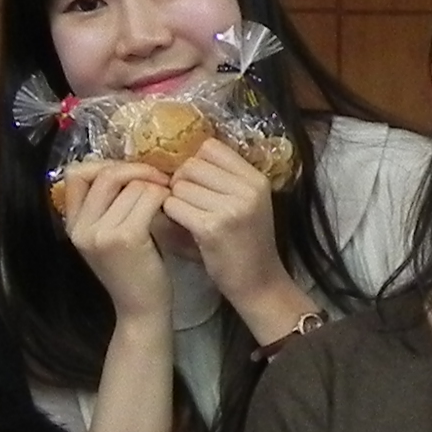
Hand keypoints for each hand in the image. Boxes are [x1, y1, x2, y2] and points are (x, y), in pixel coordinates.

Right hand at [57, 159, 176, 320]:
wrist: (141, 310)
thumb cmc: (132, 271)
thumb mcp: (107, 237)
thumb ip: (105, 207)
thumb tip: (125, 167)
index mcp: (73, 224)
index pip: (76, 173)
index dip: (104, 165)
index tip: (129, 176)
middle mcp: (81, 227)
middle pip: (105, 173)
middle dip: (136, 170)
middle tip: (158, 179)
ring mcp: (101, 233)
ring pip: (132, 185)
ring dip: (154, 185)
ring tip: (166, 196)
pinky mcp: (126, 238)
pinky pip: (148, 197)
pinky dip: (163, 196)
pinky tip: (170, 206)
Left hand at [159, 137, 294, 323]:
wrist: (259, 284)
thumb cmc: (248, 244)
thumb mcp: (249, 204)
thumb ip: (225, 180)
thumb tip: (185, 158)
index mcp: (256, 179)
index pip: (211, 147)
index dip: (196, 162)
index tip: (195, 182)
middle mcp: (247, 189)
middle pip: (192, 165)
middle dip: (181, 181)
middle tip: (186, 201)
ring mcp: (230, 208)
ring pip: (180, 185)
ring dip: (175, 200)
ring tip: (188, 217)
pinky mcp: (212, 228)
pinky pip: (174, 206)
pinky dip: (171, 215)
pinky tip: (182, 226)